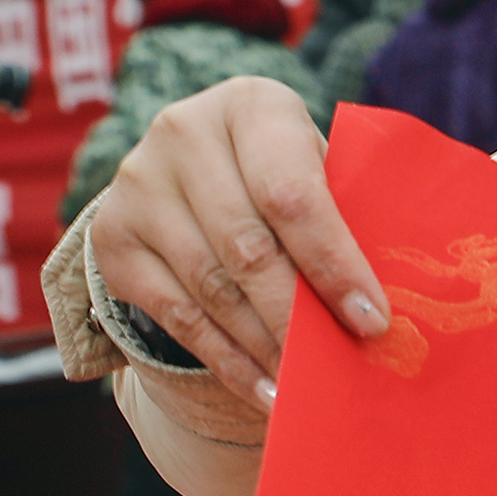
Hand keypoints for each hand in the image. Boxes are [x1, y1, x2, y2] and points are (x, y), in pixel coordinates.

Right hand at [87, 78, 389, 409]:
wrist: (199, 165)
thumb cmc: (290, 171)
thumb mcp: (322, 170)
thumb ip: (348, 219)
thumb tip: (386, 311)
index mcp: (252, 106)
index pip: (292, 194)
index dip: (333, 262)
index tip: (372, 320)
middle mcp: (182, 134)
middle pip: (246, 246)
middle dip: (297, 315)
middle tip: (337, 363)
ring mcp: (137, 185)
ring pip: (209, 286)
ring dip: (263, 346)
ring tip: (305, 387)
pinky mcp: (111, 237)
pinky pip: (174, 314)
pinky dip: (226, 360)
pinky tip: (264, 389)